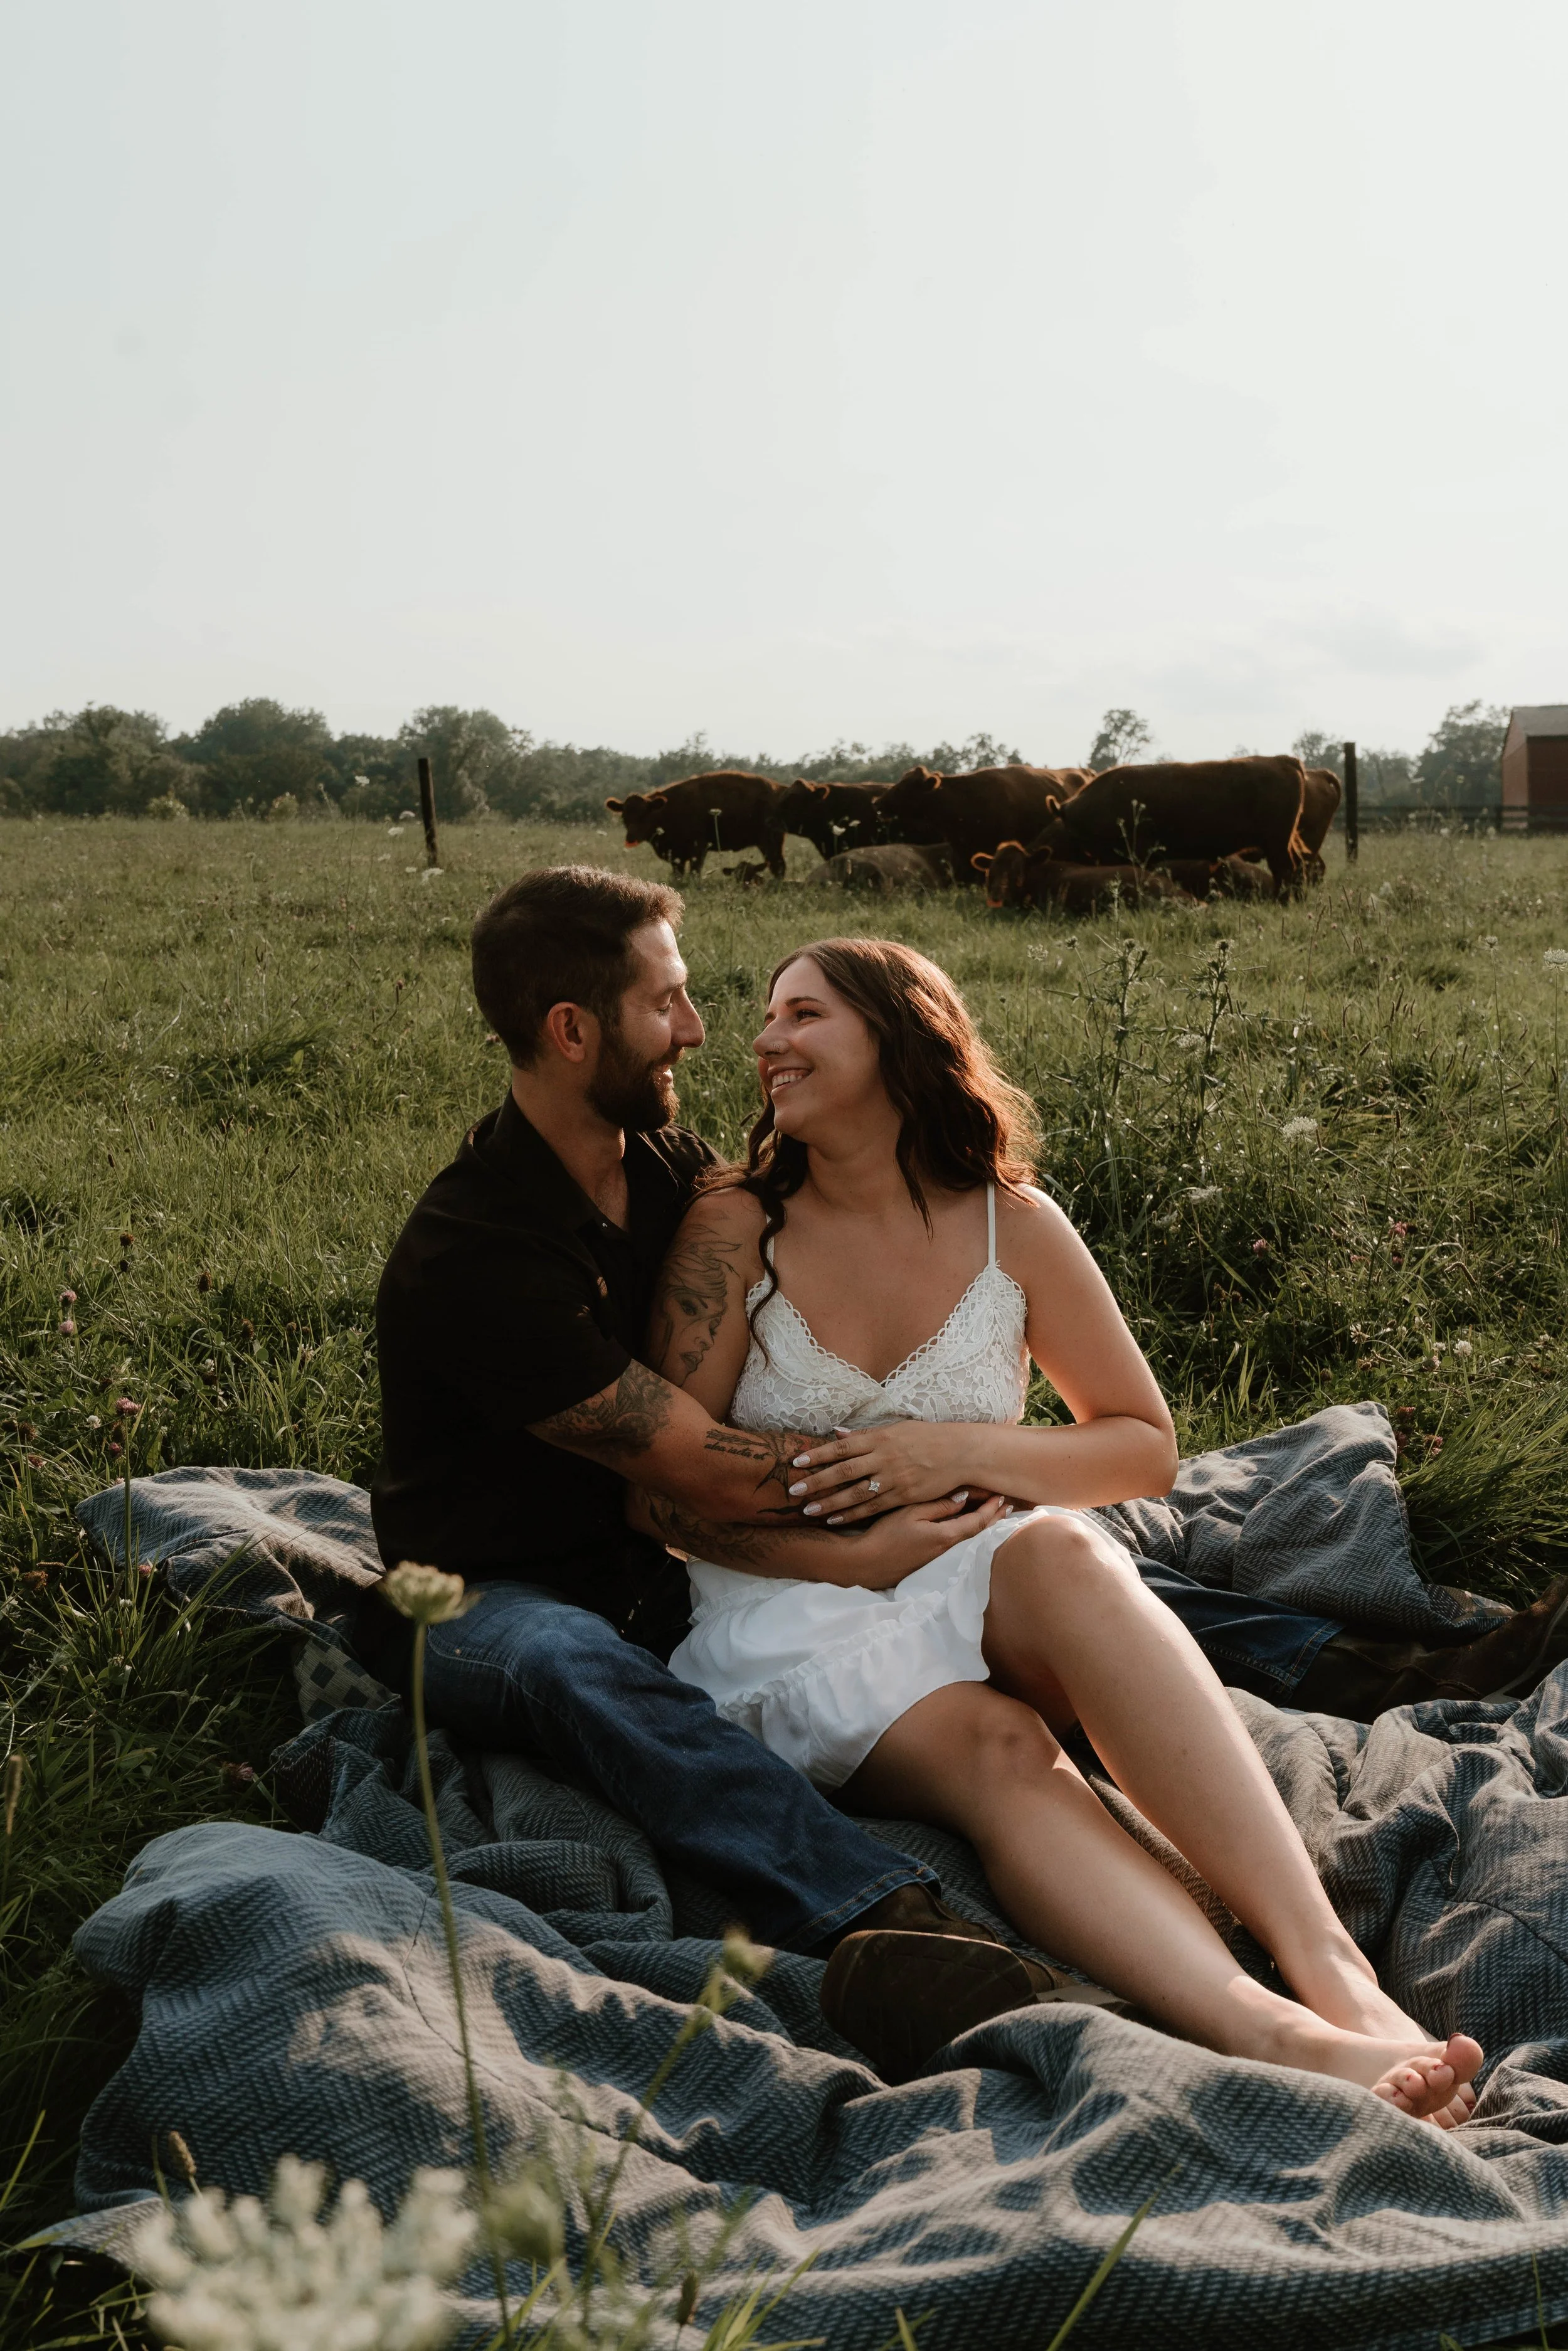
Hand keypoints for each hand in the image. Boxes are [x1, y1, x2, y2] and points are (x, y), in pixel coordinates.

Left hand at [787, 1421, 977, 1522]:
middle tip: (794, 1490)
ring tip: (808, 1510)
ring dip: (829, 1502)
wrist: (959, 1453)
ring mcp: (893, 1478)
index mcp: (880, 1438)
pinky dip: (851, 1514)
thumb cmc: (927, 1438)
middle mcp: (883, 1458)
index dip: (818, 1455)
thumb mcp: (896, 1429)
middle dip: (817, 1481)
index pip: (842, 1447)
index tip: (797, 1463)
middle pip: (843, 1471)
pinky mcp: (903, 1496)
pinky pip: (872, 1508)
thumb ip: (864, 1435)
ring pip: (855, 1493)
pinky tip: (834, 1519)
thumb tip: (836, 1434)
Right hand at [834, 1491, 1005, 1588]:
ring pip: (969, 1537)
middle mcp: (947, 1549)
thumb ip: (939, 1506)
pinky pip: (957, 1541)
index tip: (1001, 1495)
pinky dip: (969, 1530)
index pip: (978, 1521)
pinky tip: (967, 1524)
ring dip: (983, 1523)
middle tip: (1007, 1503)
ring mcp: (938, 1556)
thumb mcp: (911, 1513)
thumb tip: (963, 1497)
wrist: (865, 1564)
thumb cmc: (885, 1536)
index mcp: (946, 1536)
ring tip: (994, 1512)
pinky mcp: (929, 1559)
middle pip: (979, 1532)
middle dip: (994, 1517)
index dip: (991, 1508)